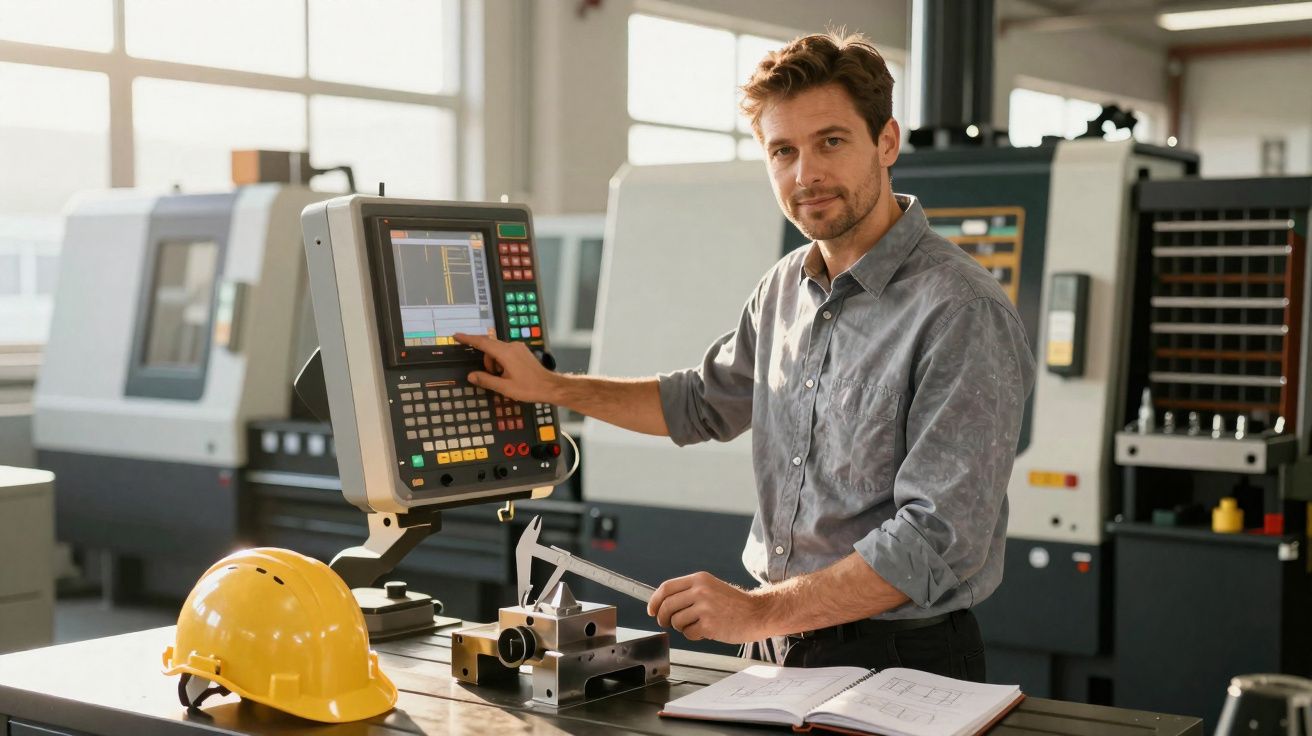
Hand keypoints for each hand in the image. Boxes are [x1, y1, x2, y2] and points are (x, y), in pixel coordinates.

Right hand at [454, 332, 560, 403]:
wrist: (550, 387)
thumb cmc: (529, 388)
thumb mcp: (505, 387)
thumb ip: (486, 380)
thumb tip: (471, 375)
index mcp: (506, 353)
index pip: (483, 343)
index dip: (468, 339)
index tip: (457, 336)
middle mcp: (512, 346)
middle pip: (490, 348)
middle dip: (487, 362)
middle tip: (494, 377)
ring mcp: (518, 348)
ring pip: (497, 351)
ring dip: (495, 364)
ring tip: (504, 378)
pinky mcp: (522, 351)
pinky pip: (505, 353)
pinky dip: (502, 362)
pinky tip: (509, 374)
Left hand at [646, 572, 774, 643]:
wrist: (757, 613)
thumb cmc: (734, 604)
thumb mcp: (711, 588)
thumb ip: (690, 592)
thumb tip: (663, 603)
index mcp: (699, 579)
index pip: (667, 588)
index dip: (655, 600)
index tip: (651, 609)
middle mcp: (700, 591)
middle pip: (667, 605)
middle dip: (663, 617)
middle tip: (667, 622)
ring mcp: (705, 607)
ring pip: (676, 621)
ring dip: (682, 627)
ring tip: (696, 625)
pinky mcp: (709, 624)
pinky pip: (688, 633)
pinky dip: (693, 635)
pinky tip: (705, 631)